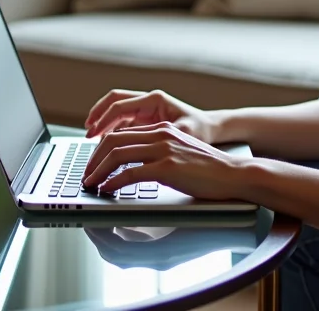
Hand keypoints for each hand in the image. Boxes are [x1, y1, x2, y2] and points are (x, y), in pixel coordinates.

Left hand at [81, 122, 248, 200]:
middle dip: (93, 159)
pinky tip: (107, 190)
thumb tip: (133, 170)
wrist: (233, 173)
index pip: (121, 133)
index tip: (92, 163)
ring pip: (118, 155)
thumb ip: (157, 155)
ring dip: (98, 171)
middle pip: (113, 141)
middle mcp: (160, 134)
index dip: (101, 148)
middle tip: (85, 175)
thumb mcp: (179, 154)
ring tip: (90, 183)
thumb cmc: (208, 170)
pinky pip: (131, 173)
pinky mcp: (167, 167)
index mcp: (161, 129)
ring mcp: (163, 149)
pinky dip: (114, 182)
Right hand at [84, 89, 217, 141]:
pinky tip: (105, 143)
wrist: (211, 129)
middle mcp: (147, 101)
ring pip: (116, 111)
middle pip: (113, 102)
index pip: (120, 105)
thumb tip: (140, 147)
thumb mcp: (184, 134)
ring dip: (103, 122)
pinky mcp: (144, 119)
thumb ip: (161, 137)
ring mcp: (145, 109)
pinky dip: (111, 129)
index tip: (92, 133)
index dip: (103, 119)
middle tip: (87, 133)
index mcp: (154, 100)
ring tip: (91, 138)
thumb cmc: (200, 130)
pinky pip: (122, 121)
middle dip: (98, 116)